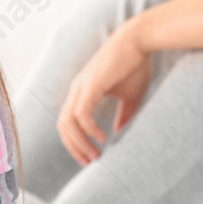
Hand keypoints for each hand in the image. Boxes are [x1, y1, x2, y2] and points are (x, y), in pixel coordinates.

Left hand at [57, 22, 152, 166]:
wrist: (139, 40)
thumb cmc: (135, 65)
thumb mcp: (130, 97)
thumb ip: (123, 115)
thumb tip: (119, 134)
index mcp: (82, 92)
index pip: (69, 123)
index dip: (76, 142)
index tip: (91, 157)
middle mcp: (76, 90)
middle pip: (63, 126)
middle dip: (74, 147)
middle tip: (90, 163)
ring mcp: (81, 87)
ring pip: (67, 122)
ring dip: (79, 142)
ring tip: (95, 156)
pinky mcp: (90, 85)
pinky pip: (81, 114)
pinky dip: (88, 129)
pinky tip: (102, 138)